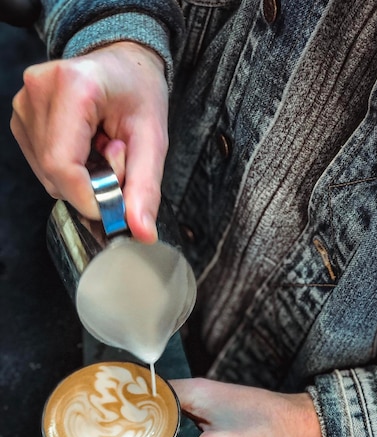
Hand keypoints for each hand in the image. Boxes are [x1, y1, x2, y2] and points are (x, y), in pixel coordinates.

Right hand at [11, 41, 168, 241]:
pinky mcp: (21, 119)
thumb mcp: (153, 139)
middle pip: (55, 174)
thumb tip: (142, 232)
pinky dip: (70, 170)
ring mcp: (24, 104)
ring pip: (48, 176)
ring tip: (103, 147)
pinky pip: (44, 167)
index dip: (88, 198)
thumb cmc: (138, 92)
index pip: (62, 165)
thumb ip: (146, 188)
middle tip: (117, 158)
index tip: (114, 205)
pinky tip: (87, 147)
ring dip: (82, 178)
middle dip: (91, 185)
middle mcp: (38, 91)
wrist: (123, 64)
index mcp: (73, 86)